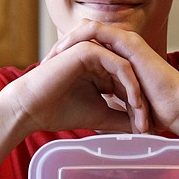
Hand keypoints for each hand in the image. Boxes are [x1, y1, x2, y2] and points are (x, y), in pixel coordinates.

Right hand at [1, 34, 151, 134]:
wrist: (31, 109)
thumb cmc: (60, 112)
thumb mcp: (100, 116)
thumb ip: (121, 117)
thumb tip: (143, 128)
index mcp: (100, 71)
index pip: (127, 85)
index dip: (138, 108)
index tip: (144, 130)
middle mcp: (98, 59)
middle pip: (131, 77)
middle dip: (141, 103)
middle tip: (147, 127)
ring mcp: (93, 51)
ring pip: (127, 70)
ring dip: (137, 94)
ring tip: (142, 117)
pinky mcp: (88, 48)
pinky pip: (118, 64)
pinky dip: (128, 83)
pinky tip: (133, 103)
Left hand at [43, 20, 178, 135]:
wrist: (177, 112)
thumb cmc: (156, 114)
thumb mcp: (123, 106)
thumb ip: (109, 102)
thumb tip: (92, 113)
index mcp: (121, 60)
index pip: (89, 49)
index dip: (68, 58)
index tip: (50, 73)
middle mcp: (123, 48)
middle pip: (85, 35)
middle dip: (63, 45)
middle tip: (45, 61)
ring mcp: (127, 42)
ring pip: (87, 28)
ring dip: (67, 38)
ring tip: (51, 55)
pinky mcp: (129, 42)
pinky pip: (95, 30)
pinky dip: (78, 37)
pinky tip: (64, 51)